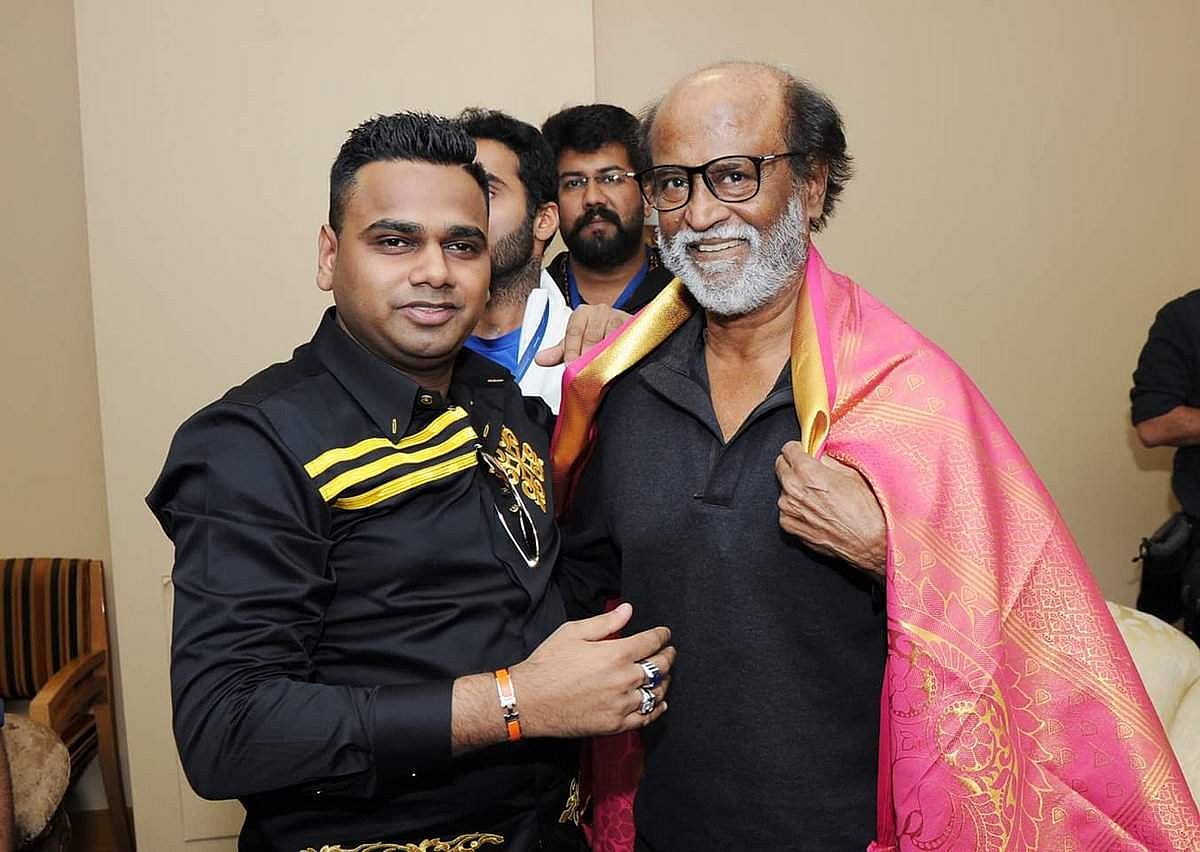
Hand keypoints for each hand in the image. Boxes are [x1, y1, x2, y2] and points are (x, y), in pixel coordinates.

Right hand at [511, 603, 673, 737]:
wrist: (529, 700)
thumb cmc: (548, 665)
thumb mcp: (573, 633)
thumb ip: (605, 622)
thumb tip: (627, 610)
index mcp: (616, 654)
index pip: (651, 642)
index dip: (662, 635)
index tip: (665, 634)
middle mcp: (623, 679)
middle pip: (659, 667)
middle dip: (668, 656)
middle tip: (670, 652)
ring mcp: (621, 704)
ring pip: (656, 693)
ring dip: (664, 682)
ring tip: (664, 676)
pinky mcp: (615, 724)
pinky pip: (646, 718)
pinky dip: (657, 709)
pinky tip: (658, 703)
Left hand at [534, 304, 631, 366]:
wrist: (622, 329)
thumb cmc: (596, 334)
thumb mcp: (575, 342)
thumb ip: (558, 352)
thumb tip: (540, 359)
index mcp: (582, 313)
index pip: (573, 332)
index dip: (572, 351)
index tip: (571, 366)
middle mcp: (600, 311)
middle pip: (591, 336)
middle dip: (587, 357)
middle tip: (585, 373)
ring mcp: (618, 316)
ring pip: (610, 337)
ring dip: (605, 355)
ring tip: (601, 370)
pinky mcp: (634, 325)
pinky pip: (628, 338)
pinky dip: (622, 351)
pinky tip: (619, 362)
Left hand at [774, 442, 886, 575]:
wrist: (868, 543)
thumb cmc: (865, 511)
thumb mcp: (852, 474)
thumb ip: (829, 461)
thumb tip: (820, 456)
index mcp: (806, 472)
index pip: (788, 449)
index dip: (799, 450)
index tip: (804, 453)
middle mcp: (792, 489)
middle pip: (780, 466)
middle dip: (793, 466)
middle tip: (811, 473)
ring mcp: (788, 509)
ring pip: (784, 489)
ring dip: (795, 489)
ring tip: (818, 498)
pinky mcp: (789, 527)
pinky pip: (787, 510)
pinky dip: (797, 509)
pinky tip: (816, 512)